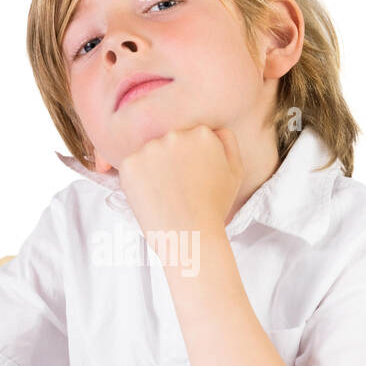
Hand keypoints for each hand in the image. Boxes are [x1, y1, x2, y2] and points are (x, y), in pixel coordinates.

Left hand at [117, 125, 243, 245]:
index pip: (190, 137)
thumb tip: (215, 129)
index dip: (190, 159)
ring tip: (165, 194)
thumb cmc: (213, 208)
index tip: (192, 177)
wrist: (190, 235)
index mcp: (202, 133)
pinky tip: (152, 196)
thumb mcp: (235, 172)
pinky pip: (132, 166)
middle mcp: (176, 135)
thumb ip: (228, 142)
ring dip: (153, 169)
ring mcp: (151, 148)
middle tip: (178, 188)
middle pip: (169, 142)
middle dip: (171, 161)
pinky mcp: (130, 163)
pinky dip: (137, 180)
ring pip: (149, 154)